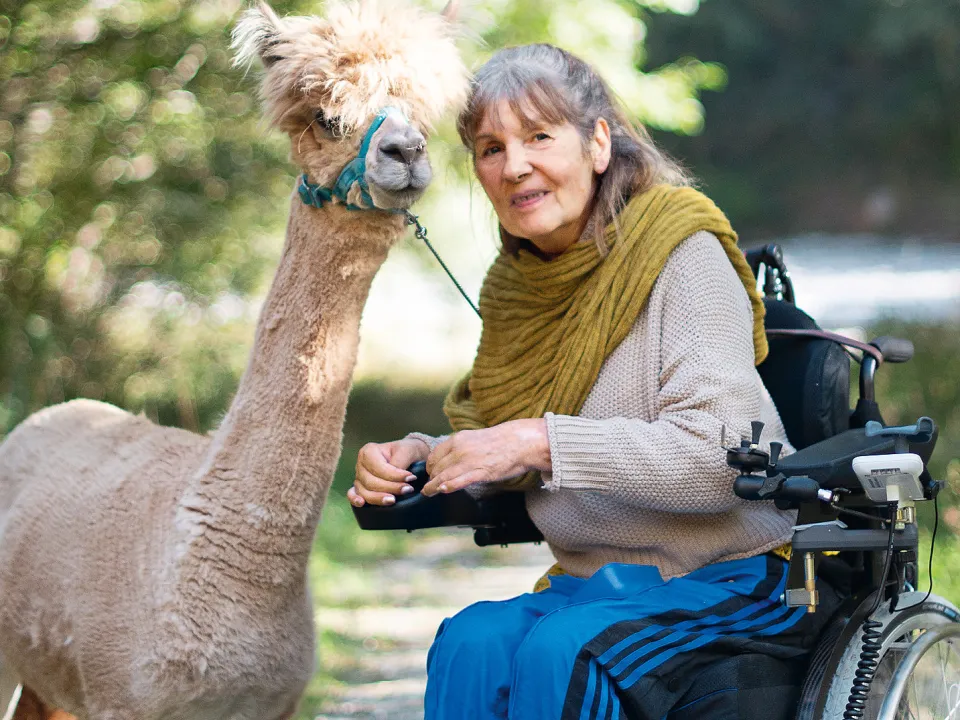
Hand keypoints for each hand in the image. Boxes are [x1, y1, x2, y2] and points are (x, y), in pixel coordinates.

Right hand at [348, 438, 429, 506]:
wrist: (409, 457)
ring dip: (379, 498)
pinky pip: (352, 495)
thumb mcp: (408, 450)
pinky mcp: (359, 488)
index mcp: (369, 451)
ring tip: (394, 500)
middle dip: (390, 488)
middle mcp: (361, 464)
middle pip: (371, 481)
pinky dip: (355, 499)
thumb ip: (401, 461)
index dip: (394, 475)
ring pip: (364, 491)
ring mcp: (359, 477)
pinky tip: (362, 503)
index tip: (411, 478)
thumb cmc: (407, 452)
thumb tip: (398, 478)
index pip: (379, 468)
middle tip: (408, 489)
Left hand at [422, 419, 549, 495]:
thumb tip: (452, 458)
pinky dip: (447, 487)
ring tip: (428, 493)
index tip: (430, 473)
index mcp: (458, 439)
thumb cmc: (502, 440)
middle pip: (437, 467)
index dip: (430, 466)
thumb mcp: (476, 438)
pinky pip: (458, 482)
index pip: (435, 454)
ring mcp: (469, 461)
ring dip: (433, 486)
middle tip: (430, 486)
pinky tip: (441, 491)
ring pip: (443, 476)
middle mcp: (460, 449)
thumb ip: (462, 447)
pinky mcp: (480, 473)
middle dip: (432, 478)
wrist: (521, 442)